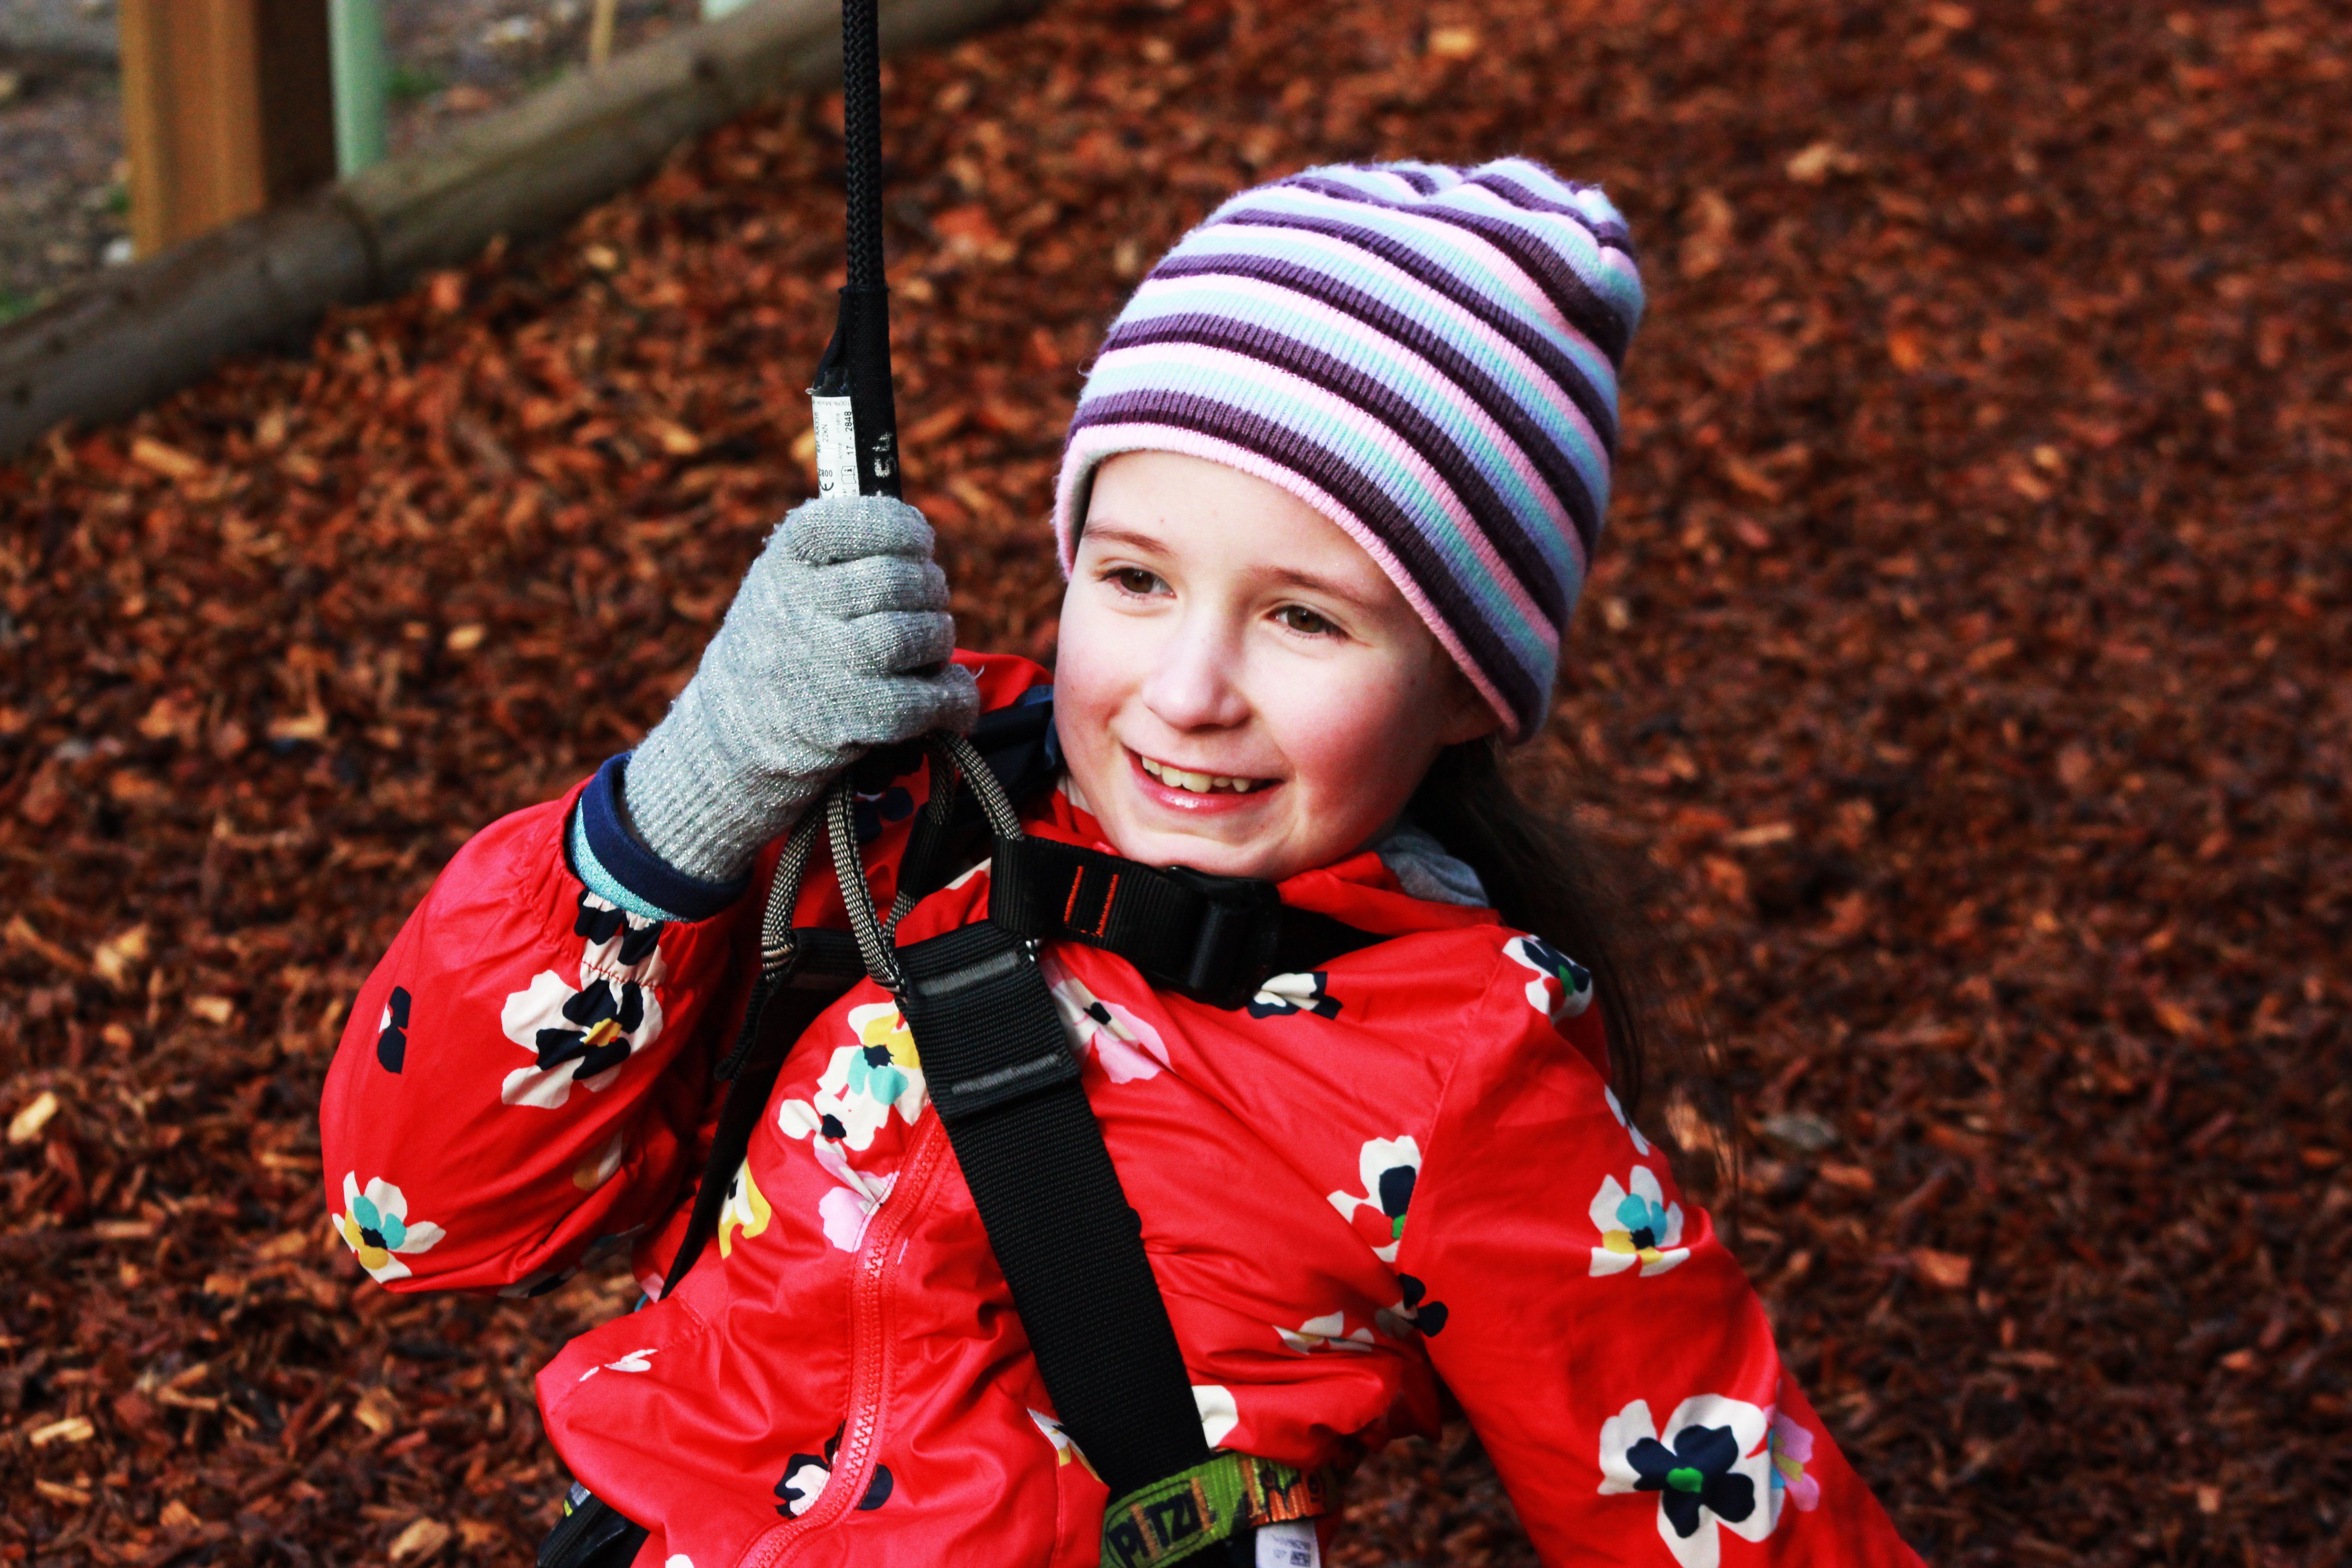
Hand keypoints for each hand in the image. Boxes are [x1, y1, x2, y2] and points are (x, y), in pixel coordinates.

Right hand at [621, 494, 979, 883]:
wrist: (732, 733)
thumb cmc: (781, 644)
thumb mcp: (786, 582)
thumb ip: (842, 554)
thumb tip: (917, 532)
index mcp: (788, 560)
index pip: (864, 521)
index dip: (906, 529)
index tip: (917, 544)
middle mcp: (800, 607)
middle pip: (899, 581)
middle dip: (930, 590)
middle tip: (926, 603)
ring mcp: (822, 664)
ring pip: (914, 636)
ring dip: (939, 641)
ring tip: (930, 649)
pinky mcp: (847, 718)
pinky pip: (924, 701)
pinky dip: (953, 699)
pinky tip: (954, 698)